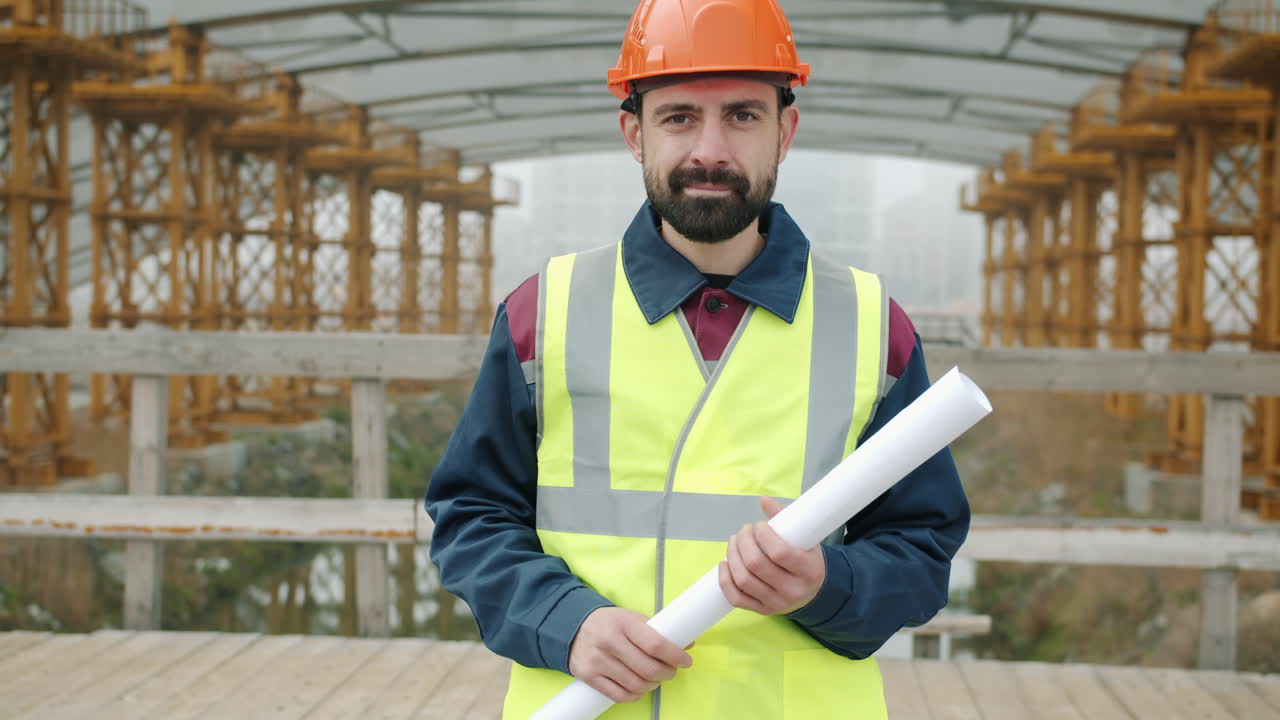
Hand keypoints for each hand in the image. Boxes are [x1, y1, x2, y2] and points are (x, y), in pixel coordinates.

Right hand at [568, 607, 692, 703]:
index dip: (675, 656)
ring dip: (653, 685)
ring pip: (636, 685)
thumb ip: (656, 631)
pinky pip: (619, 695)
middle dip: (667, 673)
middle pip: (648, 669)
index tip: (685, 660)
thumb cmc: (609, 623)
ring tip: (655, 679)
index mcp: (624, 623)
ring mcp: (598, 661)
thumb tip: (687, 644)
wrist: (572, 627)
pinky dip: (635, 695)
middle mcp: (610, 641)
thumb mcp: (631, 618)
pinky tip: (639, 688)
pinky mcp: (589, 676)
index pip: (656, 644)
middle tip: (671, 671)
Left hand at [718, 496, 825, 614]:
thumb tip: (763, 500)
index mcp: (809, 570)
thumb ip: (786, 517)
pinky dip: (724, 580)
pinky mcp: (762, 610)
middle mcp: (793, 590)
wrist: (815, 591)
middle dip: (744, 542)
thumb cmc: (807, 558)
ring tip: (734, 542)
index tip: (759, 526)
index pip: (779, 553)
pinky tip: (724, 563)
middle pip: (756, 565)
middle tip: (744, 531)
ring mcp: (776, 603)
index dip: (763, 535)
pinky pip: (736, 598)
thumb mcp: (805, 538)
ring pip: (743, 580)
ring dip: (732, 556)